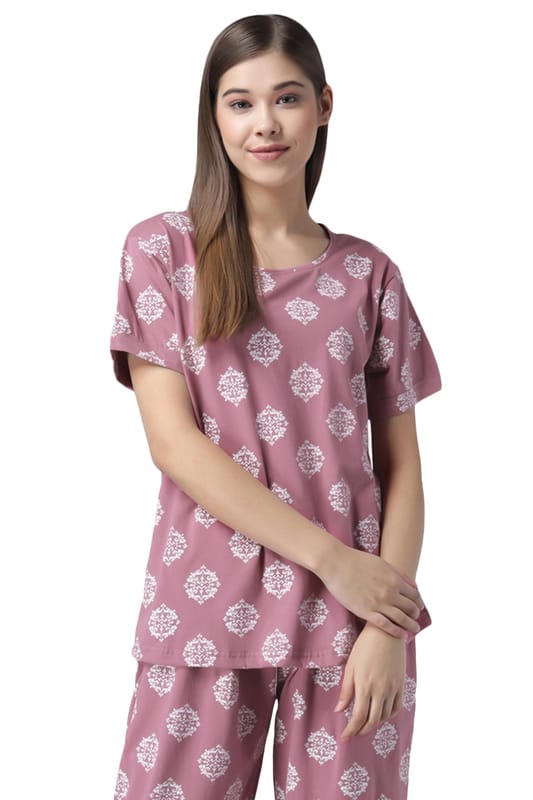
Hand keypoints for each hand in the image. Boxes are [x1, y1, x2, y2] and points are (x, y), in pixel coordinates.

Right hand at [317, 542, 423, 637]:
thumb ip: (398, 574)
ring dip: (410, 625)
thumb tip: (413, 584)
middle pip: (411, 608)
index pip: (415, 595)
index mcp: (394, 579)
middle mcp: (389, 592)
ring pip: (401, 619)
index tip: (419, 607)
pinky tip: (401, 634)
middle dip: (415, 615)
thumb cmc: (357, 561)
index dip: (419, 603)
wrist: (336, 563)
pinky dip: (396, 631)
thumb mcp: (382, 563)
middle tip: (415, 619)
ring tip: (414, 629)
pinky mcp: (366, 612)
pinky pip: (386, 625)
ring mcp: (378, 603)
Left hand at [334, 625, 405, 739]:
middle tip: (353, 733)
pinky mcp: (401, 685)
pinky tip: (380, 715)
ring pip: (384, 716)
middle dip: (361, 730)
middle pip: (372, 721)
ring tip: (364, 725)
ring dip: (374, 724)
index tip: (344, 737)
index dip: (351, 730)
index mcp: (365, 685)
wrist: (386, 632)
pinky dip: (388, 716)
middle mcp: (381, 690)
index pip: (358, 717)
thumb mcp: (351, 666)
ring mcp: (393, 688)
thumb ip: (346, 690)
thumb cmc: (364, 646)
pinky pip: (396, 707)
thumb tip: (339, 710)